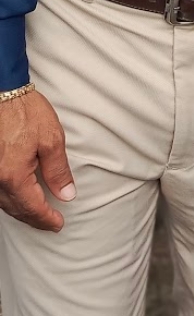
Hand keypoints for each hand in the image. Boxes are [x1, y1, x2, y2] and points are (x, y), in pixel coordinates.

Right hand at [0, 90, 74, 230]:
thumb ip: (58, 170)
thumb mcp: (51, 139)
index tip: (58, 224)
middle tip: (51, 223)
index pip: (32, 207)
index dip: (47, 219)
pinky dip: (9, 199)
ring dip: (21, 210)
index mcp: (14, 175)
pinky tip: (18, 197)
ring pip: (4, 203)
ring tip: (37, 213)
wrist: (2, 92)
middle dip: (34, 219)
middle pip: (16, 209)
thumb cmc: (25, 111)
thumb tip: (66, 194)